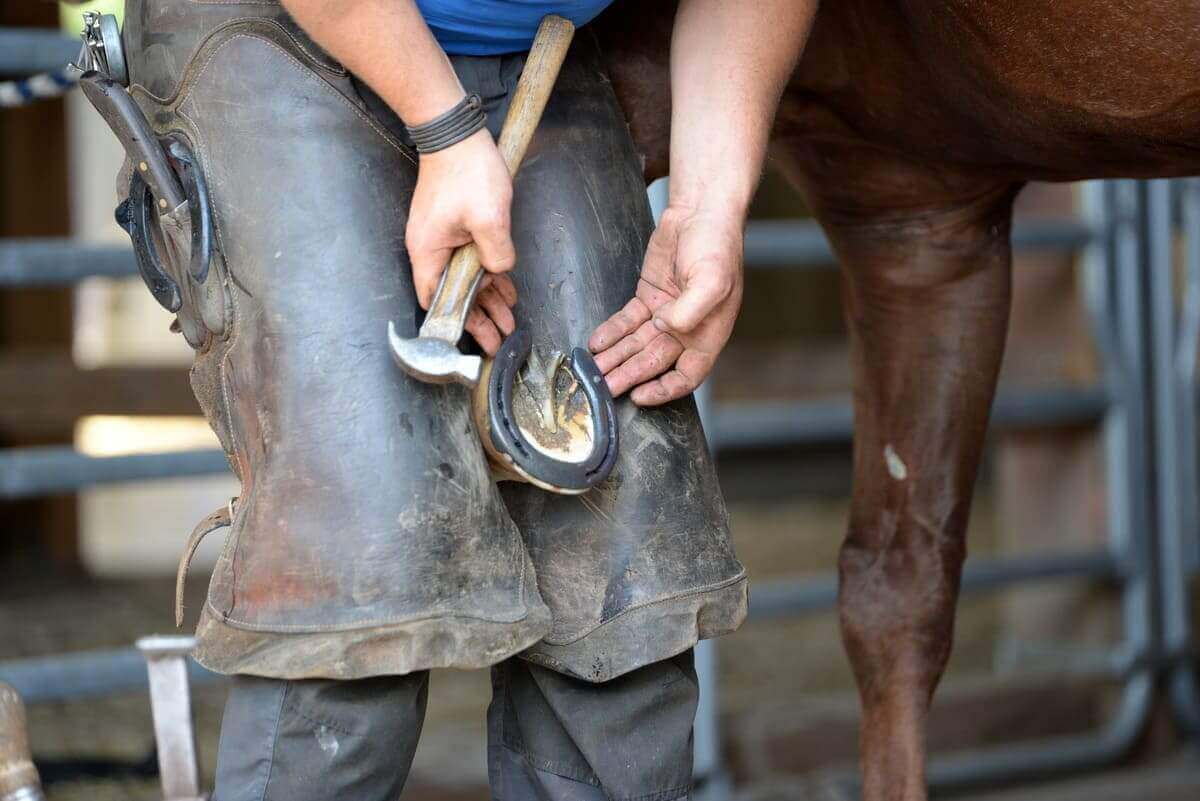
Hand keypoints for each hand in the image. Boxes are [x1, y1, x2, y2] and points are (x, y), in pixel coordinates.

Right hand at [406, 128, 517, 354]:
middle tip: (500, 341)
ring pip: (465, 280)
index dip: (455, 325)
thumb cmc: (467, 171)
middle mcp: (430, 249)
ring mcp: (442, 238)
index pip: (435, 302)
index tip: (476, 342)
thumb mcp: (489, 218)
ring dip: (487, 299)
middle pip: (453, 296)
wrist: (455, 132)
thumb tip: (499, 272)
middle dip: (478, 319)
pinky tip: (506, 289)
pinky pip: (470, 260)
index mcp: (429, 252)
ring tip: (509, 322)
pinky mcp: (454, 226)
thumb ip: (496, 254)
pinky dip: (487, 276)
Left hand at [589, 205, 742, 405]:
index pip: (687, 375)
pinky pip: (627, 321)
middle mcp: (686, 329)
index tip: (640, 395)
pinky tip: (597, 343)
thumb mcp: (712, 279)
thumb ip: (690, 309)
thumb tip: (667, 327)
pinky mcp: (648, 297)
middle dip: (629, 375)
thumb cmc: (716, 245)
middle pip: (653, 362)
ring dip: (615, 358)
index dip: (664, 389)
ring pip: (636, 344)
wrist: (701, 213)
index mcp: (708, 333)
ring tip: (594, 371)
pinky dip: (611, 332)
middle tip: (604, 387)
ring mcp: (665, 314)